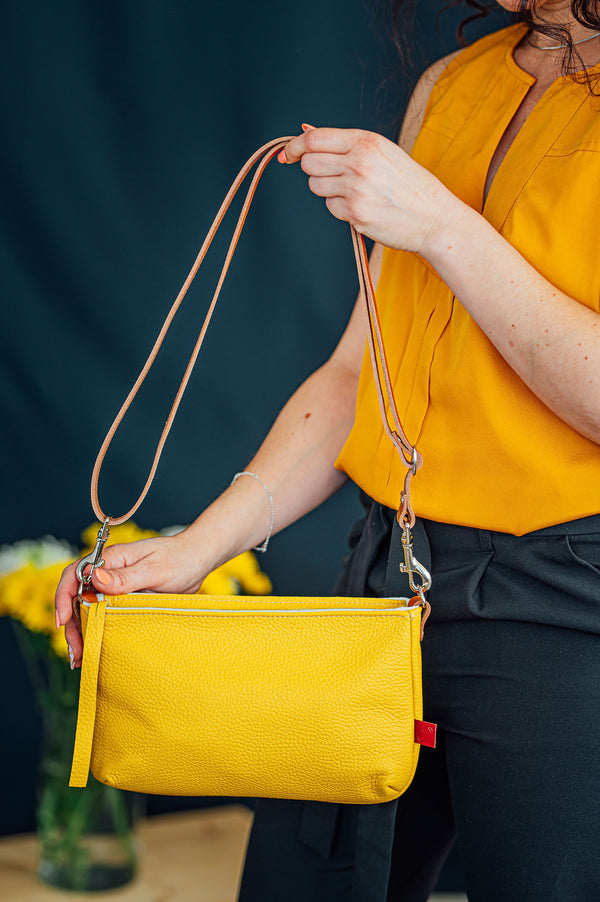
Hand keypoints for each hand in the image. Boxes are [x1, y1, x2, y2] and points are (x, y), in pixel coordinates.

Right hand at [54, 532, 204, 667]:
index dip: (63, 597)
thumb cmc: (180, 558)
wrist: (198, 559)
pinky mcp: (124, 598)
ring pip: (87, 608)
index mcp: (111, 559)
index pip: (75, 574)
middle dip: (70, 623)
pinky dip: (96, 630)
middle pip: (76, 596)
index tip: (62, 621)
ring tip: (80, 657)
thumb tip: (95, 578)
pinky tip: (95, 649)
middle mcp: (108, 571)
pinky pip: (103, 614)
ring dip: (81, 631)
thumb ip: (126, 576)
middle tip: (76, 650)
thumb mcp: (155, 569)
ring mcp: (115, 585)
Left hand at [279, 126, 460, 254]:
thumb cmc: (410, 184)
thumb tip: (305, 131)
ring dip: (327, 189)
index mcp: (367, 141)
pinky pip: (330, 207)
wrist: (434, 217)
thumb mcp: (382, 152)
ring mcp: (356, 190)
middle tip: (332, 175)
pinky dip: (341, 208)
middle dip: (313, 169)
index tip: (288, 153)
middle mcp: (360, 163)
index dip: (295, 146)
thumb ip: (345, 143)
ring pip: (316, 186)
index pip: (315, 139)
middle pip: (309, 163)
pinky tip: (362, 206)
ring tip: (354, 190)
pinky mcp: (356, 214)